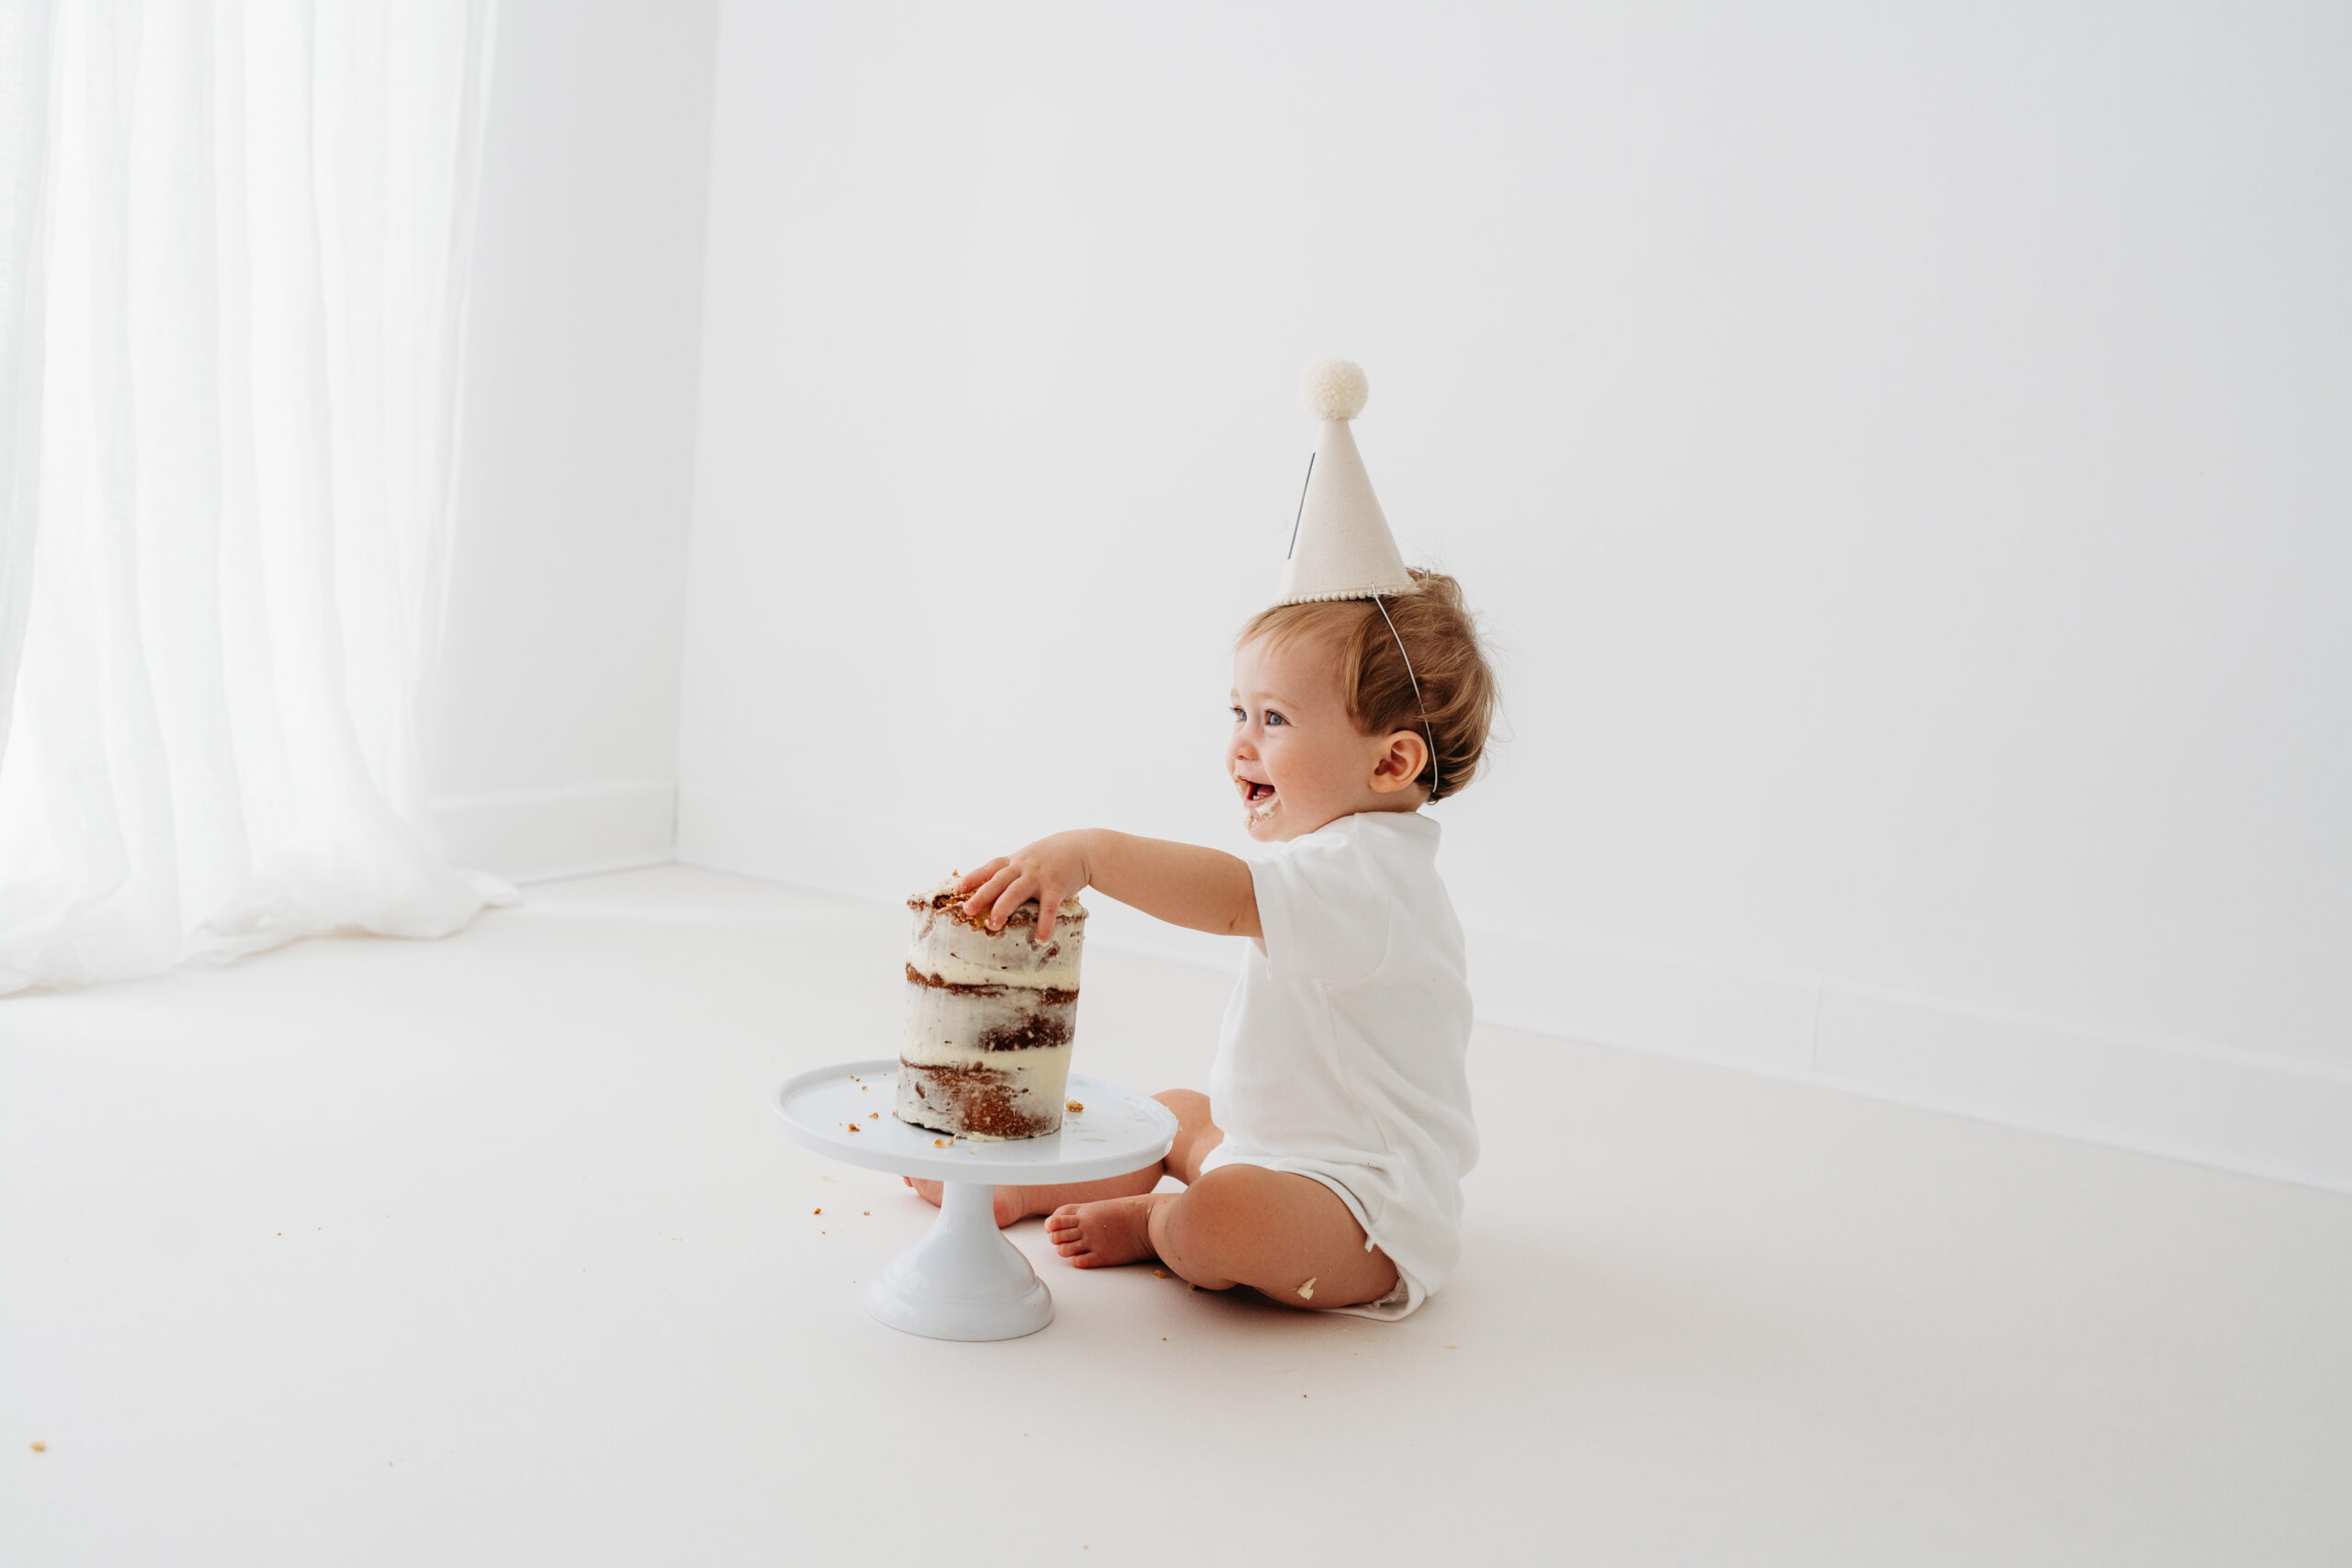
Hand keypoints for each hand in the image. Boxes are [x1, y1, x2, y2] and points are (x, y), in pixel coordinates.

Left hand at [957, 832, 1094, 940]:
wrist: (1084, 848)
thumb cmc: (1054, 856)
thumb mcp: (1030, 858)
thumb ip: (1014, 871)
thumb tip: (996, 891)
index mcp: (1015, 861)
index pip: (990, 868)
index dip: (972, 878)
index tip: (957, 889)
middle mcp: (1024, 867)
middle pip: (998, 881)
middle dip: (981, 895)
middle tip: (967, 910)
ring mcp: (1039, 876)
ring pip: (1016, 892)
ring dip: (1003, 908)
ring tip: (993, 925)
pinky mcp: (1057, 886)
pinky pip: (1048, 908)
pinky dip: (1044, 924)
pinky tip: (1040, 939)